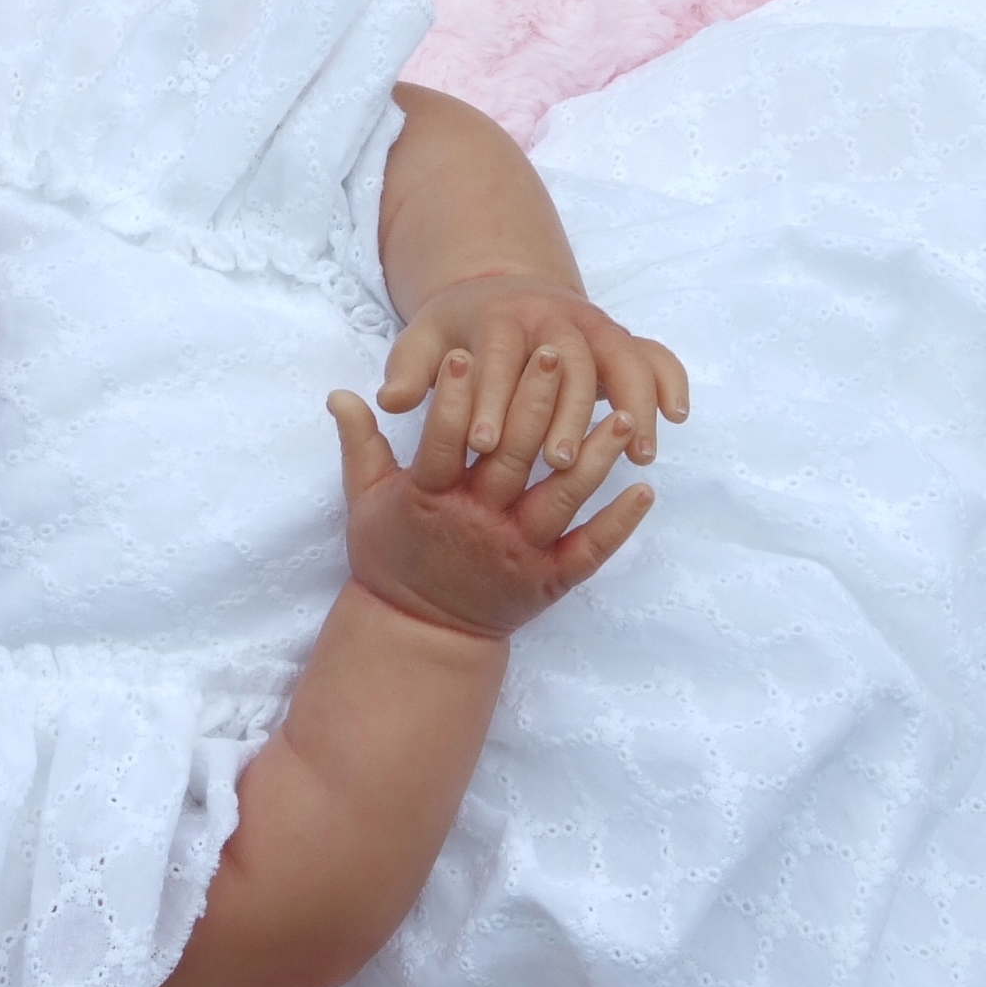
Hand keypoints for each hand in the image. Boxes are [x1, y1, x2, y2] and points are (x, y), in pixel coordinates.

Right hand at [330, 345, 654, 639]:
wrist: (419, 634)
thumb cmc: (391, 558)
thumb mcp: (364, 500)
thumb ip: (360, 444)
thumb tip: (340, 393)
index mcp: (430, 499)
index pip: (443, 440)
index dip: (452, 397)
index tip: (464, 352)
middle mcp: (478, 523)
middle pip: (511, 457)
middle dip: (534, 403)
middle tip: (556, 353)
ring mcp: (518, 552)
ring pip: (561, 498)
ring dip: (594, 457)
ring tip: (621, 415)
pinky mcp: (548, 581)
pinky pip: (590, 550)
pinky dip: (620, 523)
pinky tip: (645, 488)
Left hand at [379, 272, 689, 470]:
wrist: (502, 290)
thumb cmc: (458, 329)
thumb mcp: (422, 343)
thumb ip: (409, 371)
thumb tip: (389, 400)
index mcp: (499, 315)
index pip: (497, 355)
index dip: (490, 397)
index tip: (483, 444)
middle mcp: (553, 315)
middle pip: (568, 359)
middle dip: (565, 412)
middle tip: (558, 462)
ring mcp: (593, 325)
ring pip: (619, 359)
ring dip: (632, 404)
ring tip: (637, 454)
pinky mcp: (620, 339)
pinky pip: (654, 355)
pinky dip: (670, 380)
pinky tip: (677, 418)